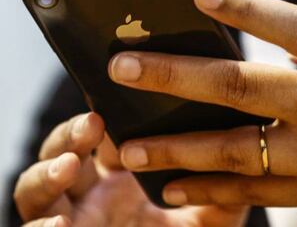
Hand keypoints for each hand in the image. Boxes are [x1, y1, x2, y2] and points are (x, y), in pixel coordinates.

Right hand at [14, 113, 247, 226]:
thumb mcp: (210, 215)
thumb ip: (220, 184)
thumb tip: (235, 143)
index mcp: (124, 176)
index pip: (103, 135)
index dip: (106, 117)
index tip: (116, 103)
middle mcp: (94, 192)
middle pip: (64, 151)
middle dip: (72, 134)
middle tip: (93, 123)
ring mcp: (75, 216)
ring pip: (38, 186)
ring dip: (48, 172)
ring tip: (70, 166)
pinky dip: (40, 226)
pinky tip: (59, 225)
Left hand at [108, 0, 296, 225]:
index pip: (294, 28)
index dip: (247, 9)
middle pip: (241, 89)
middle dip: (176, 78)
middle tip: (124, 68)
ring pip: (235, 152)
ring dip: (177, 149)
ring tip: (128, 146)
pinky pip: (255, 193)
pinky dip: (210, 191)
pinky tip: (173, 188)